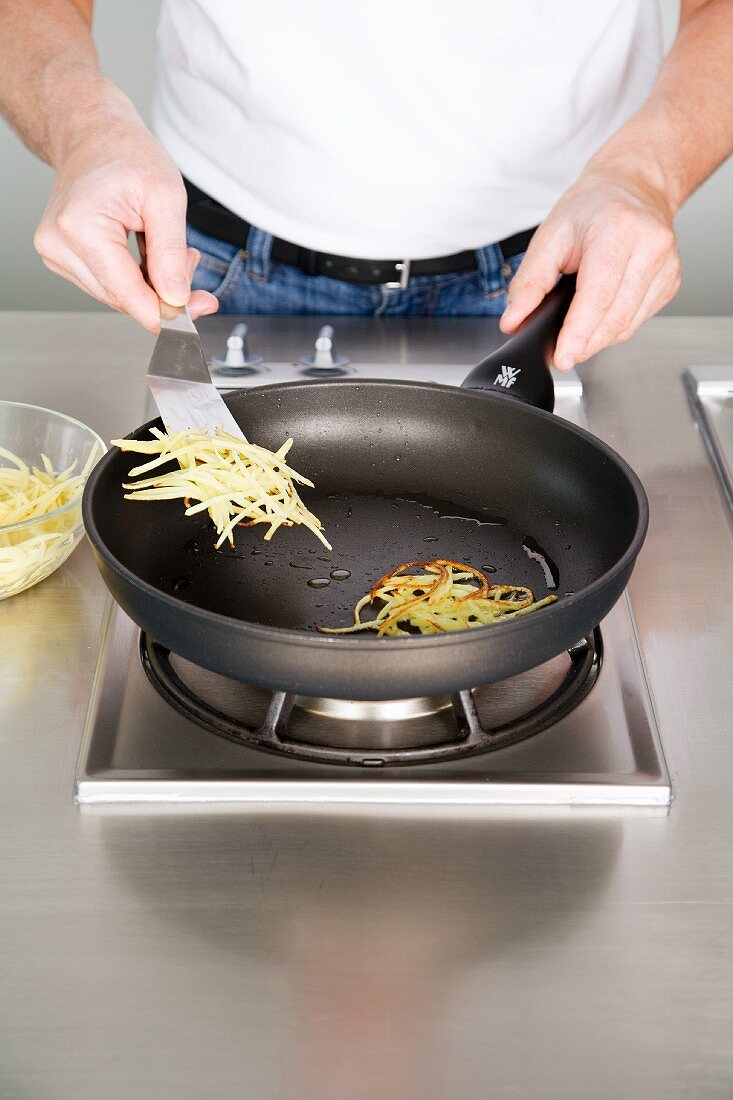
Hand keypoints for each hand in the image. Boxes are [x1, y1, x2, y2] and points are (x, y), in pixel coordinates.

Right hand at [34, 119, 218, 332]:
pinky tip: (145, 252)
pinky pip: (106, 284)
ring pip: (115, 295)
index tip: (197, 311)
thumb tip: (176, 300)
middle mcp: (58, 244)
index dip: (164, 310)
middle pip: (121, 298)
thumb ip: (171, 254)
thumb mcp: (166, 197)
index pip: (126, 292)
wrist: (94, 135)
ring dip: (149, 284)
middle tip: (191, 261)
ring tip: (165, 246)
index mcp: (80, 226)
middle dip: (162, 292)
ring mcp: (54, 253)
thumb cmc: (127, 155)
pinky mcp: (60, 258)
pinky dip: (133, 277)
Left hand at [500, 158, 681, 369]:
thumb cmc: (592, 207)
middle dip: (583, 344)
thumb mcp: (550, 234)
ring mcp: (666, 266)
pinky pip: (637, 320)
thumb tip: (514, 319)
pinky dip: (613, 328)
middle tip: (560, 353)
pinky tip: (599, 317)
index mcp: (619, 230)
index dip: (578, 334)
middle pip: (614, 318)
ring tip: (574, 335)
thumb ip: (529, 281)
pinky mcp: (670, 281)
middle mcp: (650, 247)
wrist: (633, 185)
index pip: (598, 296)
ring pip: (627, 325)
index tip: (562, 358)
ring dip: (597, 340)